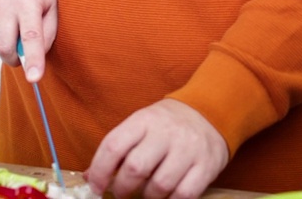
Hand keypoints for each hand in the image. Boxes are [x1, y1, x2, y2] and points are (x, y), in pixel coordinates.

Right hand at [0, 0, 56, 80]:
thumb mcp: (54, 2)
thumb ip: (48, 30)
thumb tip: (37, 55)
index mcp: (28, 3)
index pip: (31, 37)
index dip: (33, 60)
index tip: (34, 78)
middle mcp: (5, 4)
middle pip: (3, 46)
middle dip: (13, 59)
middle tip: (22, 57)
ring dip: (5, 44)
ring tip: (16, 25)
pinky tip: (6, 16)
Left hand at [85, 99, 228, 198]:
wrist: (211, 111)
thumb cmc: (167, 124)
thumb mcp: (140, 125)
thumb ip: (118, 148)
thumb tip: (90, 176)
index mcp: (143, 120)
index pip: (113, 146)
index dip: (99, 171)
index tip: (95, 186)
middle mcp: (165, 133)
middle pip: (135, 168)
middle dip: (122, 188)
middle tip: (121, 193)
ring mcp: (188, 149)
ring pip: (159, 185)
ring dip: (147, 197)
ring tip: (146, 194)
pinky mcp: (206, 166)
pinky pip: (184, 194)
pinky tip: (166, 197)